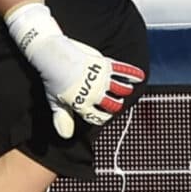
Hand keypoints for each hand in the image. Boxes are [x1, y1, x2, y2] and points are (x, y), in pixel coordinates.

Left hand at [5, 0, 143, 136]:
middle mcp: (94, 94)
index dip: (102, 116)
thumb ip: (63, 118)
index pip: (98, 117)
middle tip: (116, 102)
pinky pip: (123, 71)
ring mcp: (100, 79)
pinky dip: (133, 74)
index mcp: (81, 105)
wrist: (51, 56)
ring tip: (126, 89)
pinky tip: (139, 76)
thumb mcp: (55, 102)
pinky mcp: (104, 65)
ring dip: (126, 90)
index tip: (104, 114)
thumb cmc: (52, 79)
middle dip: (116, 104)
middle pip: (114, 105)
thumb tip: (66, 136)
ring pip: (122, 89)